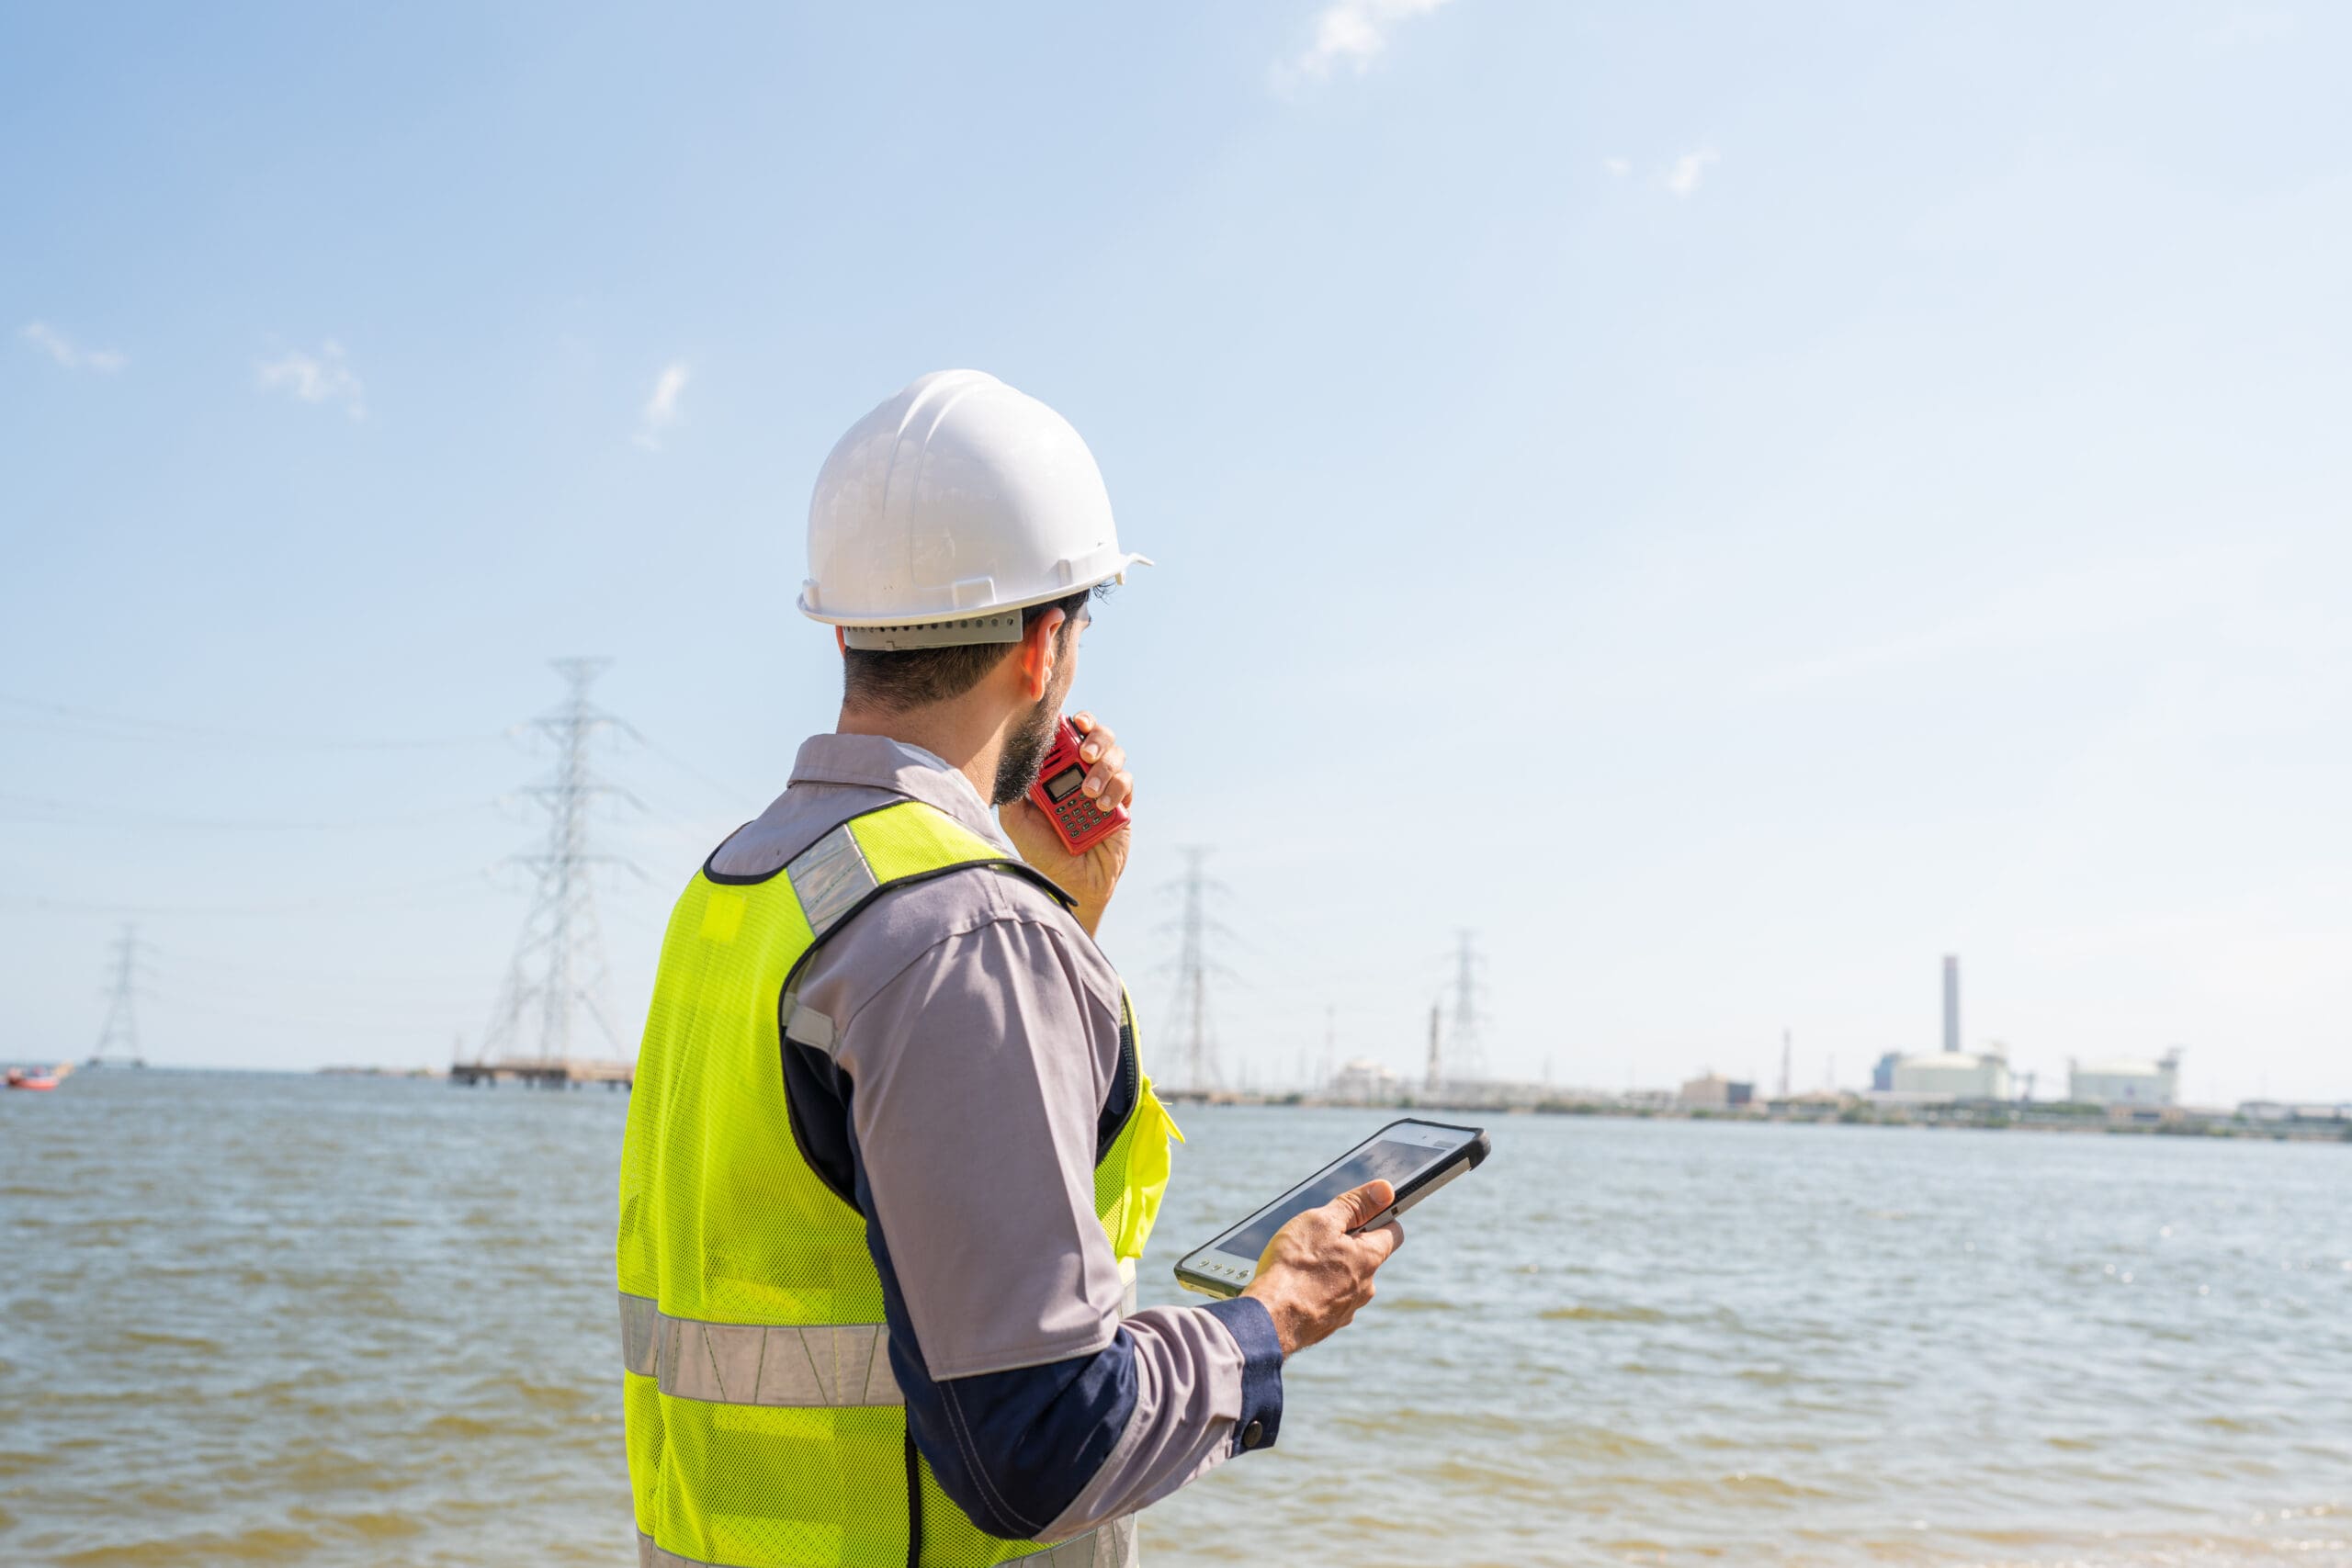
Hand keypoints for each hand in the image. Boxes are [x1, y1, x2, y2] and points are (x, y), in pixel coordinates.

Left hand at [1000, 711, 1133, 936]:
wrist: (1072, 885)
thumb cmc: (1042, 853)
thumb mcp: (1017, 820)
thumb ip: (1015, 790)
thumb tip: (1011, 758)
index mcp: (1056, 772)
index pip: (1067, 735)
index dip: (1071, 721)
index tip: (1069, 719)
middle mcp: (1082, 774)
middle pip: (1098, 735)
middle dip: (1094, 736)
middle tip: (1083, 753)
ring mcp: (1105, 786)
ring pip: (1115, 754)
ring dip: (1103, 767)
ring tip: (1087, 793)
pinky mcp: (1122, 803)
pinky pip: (1126, 781)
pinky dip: (1114, 789)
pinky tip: (1101, 807)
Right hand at [1241, 1180, 1403, 1356]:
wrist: (1270, 1320)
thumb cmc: (1295, 1266)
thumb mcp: (1322, 1221)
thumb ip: (1355, 1204)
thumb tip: (1386, 1190)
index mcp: (1370, 1258)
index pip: (1393, 1231)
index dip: (1377, 1216)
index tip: (1356, 1212)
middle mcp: (1366, 1287)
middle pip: (1365, 1256)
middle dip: (1346, 1244)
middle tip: (1316, 1238)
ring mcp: (1348, 1309)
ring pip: (1345, 1279)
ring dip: (1329, 1269)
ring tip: (1299, 1264)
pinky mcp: (1328, 1325)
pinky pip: (1327, 1300)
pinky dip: (1316, 1291)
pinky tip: (1293, 1286)